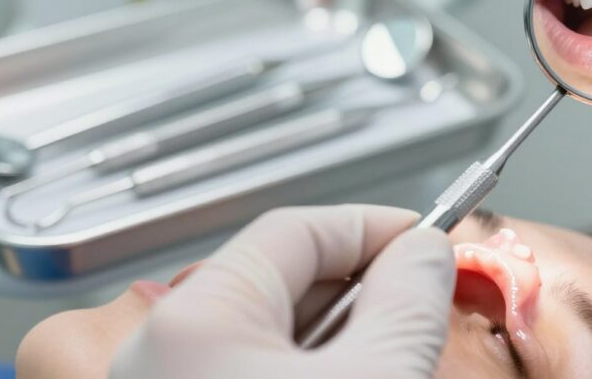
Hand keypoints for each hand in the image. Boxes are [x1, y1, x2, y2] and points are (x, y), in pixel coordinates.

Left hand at [109, 205, 455, 377]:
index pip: (297, 229)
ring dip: (340, 339)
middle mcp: (163, 353)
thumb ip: (406, 305)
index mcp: (194, 324)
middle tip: (418, 312)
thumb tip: (424, 253)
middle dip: (361, 290)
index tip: (428, 241)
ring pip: (273, 332)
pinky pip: (254, 367)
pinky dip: (312, 369)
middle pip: (284, 279)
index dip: (374, 227)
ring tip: (383, 364)